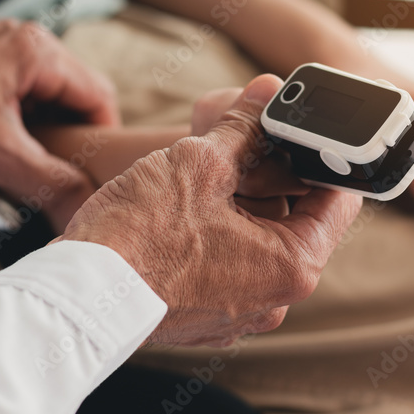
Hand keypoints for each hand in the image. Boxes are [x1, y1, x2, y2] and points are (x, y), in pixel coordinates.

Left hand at [0, 20, 119, 228]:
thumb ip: (48, 182)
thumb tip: (85, 207)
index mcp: (37, 51)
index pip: (98, 96)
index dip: (102, 140)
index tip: (93, 173)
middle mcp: (22, 39)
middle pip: (71, 95)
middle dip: (69, 138)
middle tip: (56, 174)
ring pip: (42, 96)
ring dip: (39, 132)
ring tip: (20, 163)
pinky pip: (14, 93)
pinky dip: (14, 122)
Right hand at [59, 75, 361, 346]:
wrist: (75, 298)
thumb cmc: (136, 236)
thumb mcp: (197, 162)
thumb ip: (245, 125)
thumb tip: (269, 93)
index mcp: (291, 266)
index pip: (338, 201)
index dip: (322, 156)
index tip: (300, 132)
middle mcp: (273, 301)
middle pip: (294, 222)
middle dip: (270, 179)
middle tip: (238, 145)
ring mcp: (236, 316)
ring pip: (254, 244)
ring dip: (237, 208)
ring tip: (198, 180)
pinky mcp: (200, 320)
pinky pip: (223, 268)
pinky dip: (210, 239)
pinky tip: (176, 217)